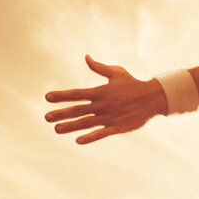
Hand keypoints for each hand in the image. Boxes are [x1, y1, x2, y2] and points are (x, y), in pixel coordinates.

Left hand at [43, 56, 169, 144]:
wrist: (152, 98)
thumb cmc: (132, 84)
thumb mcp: (116, 72)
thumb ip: (99, 67)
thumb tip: (86, 57)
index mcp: (100, 91)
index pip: (77, 93)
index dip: (61, 95)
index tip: (47, 97)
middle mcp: (102, 105)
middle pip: (77, 110)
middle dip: (61, 113)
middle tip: (46, 117)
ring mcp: (109, 117)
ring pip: (86, 123)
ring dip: (70, 126)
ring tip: (56, 129)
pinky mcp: (117, 127)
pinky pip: (101, 133)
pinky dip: (90, 137)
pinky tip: (78, 141)